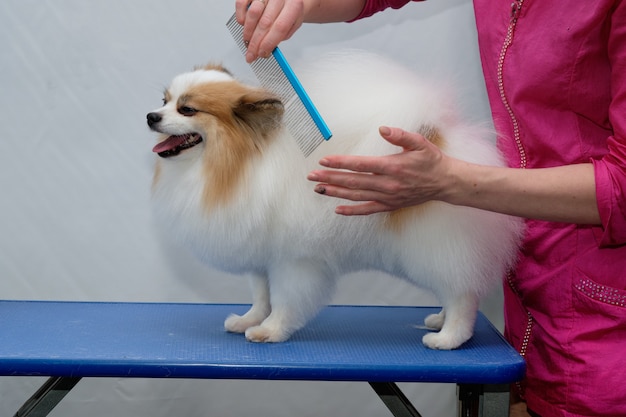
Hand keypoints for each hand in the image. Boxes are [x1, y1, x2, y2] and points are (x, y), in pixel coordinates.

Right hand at [235, 0, 305, 61]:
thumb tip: (265, 49)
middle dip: (256, 43)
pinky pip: (241, 3)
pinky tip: (244, 24)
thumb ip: (281, 36)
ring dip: (248, 32)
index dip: (269, 43)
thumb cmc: (289, 12)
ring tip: (248, 41)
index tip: (262, 53)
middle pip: (265, 23)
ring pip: (253, 13)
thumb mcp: (292, 25)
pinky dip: (241, 16)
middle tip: (252, 54)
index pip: (280, 27)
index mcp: (293, 6)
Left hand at [307, 126, 452, 214]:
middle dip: (331, 178)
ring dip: (336, 192)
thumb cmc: (431, 160)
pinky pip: (368, 210)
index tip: (324, 161)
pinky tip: (338, 209)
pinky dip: (352, 211)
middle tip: (312, 176)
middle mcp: (388, 184)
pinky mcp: (390, 205)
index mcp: (392, 166)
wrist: (446, 182)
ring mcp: (388, 197)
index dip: (340, 163)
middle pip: (353, 181)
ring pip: (357, 196)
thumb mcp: (419, 142)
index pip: (360, 164)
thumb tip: (383, 128)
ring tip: (319, 189)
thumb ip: (400, 135)